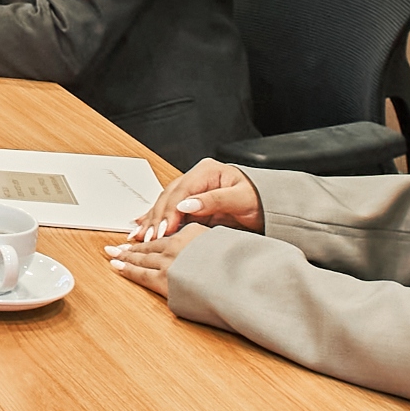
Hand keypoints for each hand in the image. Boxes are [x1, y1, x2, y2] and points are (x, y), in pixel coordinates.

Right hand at [103, 161, 261, 296]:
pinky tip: (141, 226)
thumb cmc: (260, 200)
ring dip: (150, 221)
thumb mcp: (241, 199)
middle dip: (156, 219)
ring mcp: (192, 190)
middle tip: (148, 239)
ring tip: (138, 236)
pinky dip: (154, 220)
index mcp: (206, 172)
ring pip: (164, 204)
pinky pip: (169, 211)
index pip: (180, 191)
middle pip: (168, 198)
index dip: (169, 212)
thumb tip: (186, 205)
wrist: (271, 206)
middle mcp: (196, 178)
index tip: (162, 230)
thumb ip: (214, 201)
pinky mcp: (191, 203)